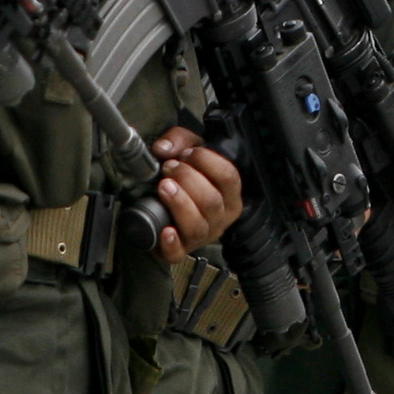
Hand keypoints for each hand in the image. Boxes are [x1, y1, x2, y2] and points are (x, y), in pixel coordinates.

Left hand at [145, 127, 246, 259]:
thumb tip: (164, 148)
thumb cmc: (186, 179)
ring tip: (163, 187)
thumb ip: (178, 140)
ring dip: (179, 203)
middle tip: (169, 168)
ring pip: (197, 225)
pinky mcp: (180, 250)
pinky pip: (178, 253)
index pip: (228, 176)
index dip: (206, 161)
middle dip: (187, 179)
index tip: (187, 153)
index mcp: (230, 193)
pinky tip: (165, 230)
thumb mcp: (187, 151)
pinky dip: (171, 243)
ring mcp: (202, 236)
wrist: (170, 208)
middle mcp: (221, 217)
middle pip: (211, 200)